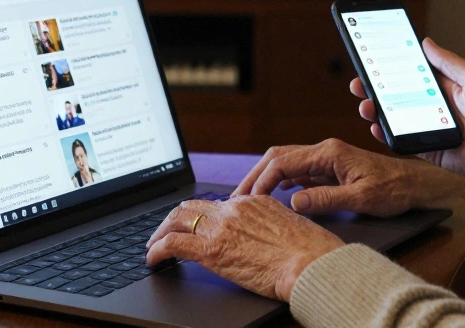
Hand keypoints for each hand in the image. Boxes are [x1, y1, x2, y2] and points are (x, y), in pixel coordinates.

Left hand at [145, 195, 343, 301]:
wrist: (311, 263)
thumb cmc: (311, 251)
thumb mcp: (290, 226)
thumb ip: (270, 224)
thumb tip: (263, 236)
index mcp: (253, 201)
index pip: (217, 204)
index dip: (202, 217)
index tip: (196, 227)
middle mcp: (234, 208)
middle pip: (192, 206)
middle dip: (175, 219)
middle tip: (166, 232)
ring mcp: (221, 227)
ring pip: (177, 219)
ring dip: (161, 232)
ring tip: (154, 246)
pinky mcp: (211, 249)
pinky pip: (172, 244)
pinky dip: (157, 250)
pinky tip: (153, 259)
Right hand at [232, 138, 464, 215]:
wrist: (416, 185)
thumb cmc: (394, 190)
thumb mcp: (361, 198)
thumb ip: (326, 199)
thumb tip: (293, 202)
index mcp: (329, 152)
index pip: (283, 161)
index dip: (262, 180)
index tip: (248, 199)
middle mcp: (325, 151)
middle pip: (278, 157)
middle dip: (256, 176)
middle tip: (238, 198)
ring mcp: (327, 159)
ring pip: (286, 163)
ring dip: (267, 179)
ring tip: (251, 200)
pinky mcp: (331, 169)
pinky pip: (299, 172)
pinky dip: (281, 183)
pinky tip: (276, 197)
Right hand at [352, 37, 464, 197]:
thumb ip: (447, 62)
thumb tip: (426, 42)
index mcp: (445, 86)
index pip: (411, 72)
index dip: (391, 65)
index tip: (372, 57)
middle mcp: (434, 105)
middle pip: (397, 94)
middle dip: (376, 87)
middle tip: (359, 81)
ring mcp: (429, 127)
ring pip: (395, 117)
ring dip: (377, 110)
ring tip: (365, 103)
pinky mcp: (429, 148)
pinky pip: (402, 141)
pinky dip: (386, 135)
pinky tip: (376, 126)